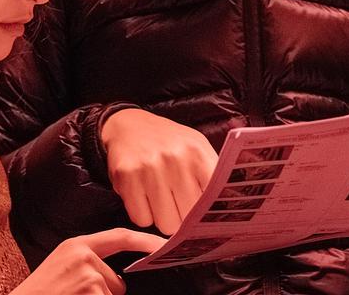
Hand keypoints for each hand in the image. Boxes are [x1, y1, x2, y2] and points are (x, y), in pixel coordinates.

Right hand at [11, 228, 166, 294]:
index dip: (145, 241)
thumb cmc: (40, 294)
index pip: (120, 237)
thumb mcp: (61, 269)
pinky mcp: (92, 289)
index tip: (165, 246)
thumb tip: (118, 280)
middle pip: (117, 281)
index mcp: (76, 245)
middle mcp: (84, 254)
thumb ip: (88, 265)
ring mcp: (88, 274)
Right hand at [101, 108, 217, 234]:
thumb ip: (212, 177)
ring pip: (165, 224)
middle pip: (188, 218)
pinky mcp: (126, 176)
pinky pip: (141, 219)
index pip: (214, 200)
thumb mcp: (196, 149)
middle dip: (183, 217)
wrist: (129, 124)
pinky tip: (143, 198)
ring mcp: (149, 168)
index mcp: (197, 152)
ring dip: (163, 218)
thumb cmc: (168, 144)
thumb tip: (223, 215)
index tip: (207, 220)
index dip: (209, 215)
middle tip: (177, 203)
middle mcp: (174, 158)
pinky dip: (143, 215)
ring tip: (160, 199)